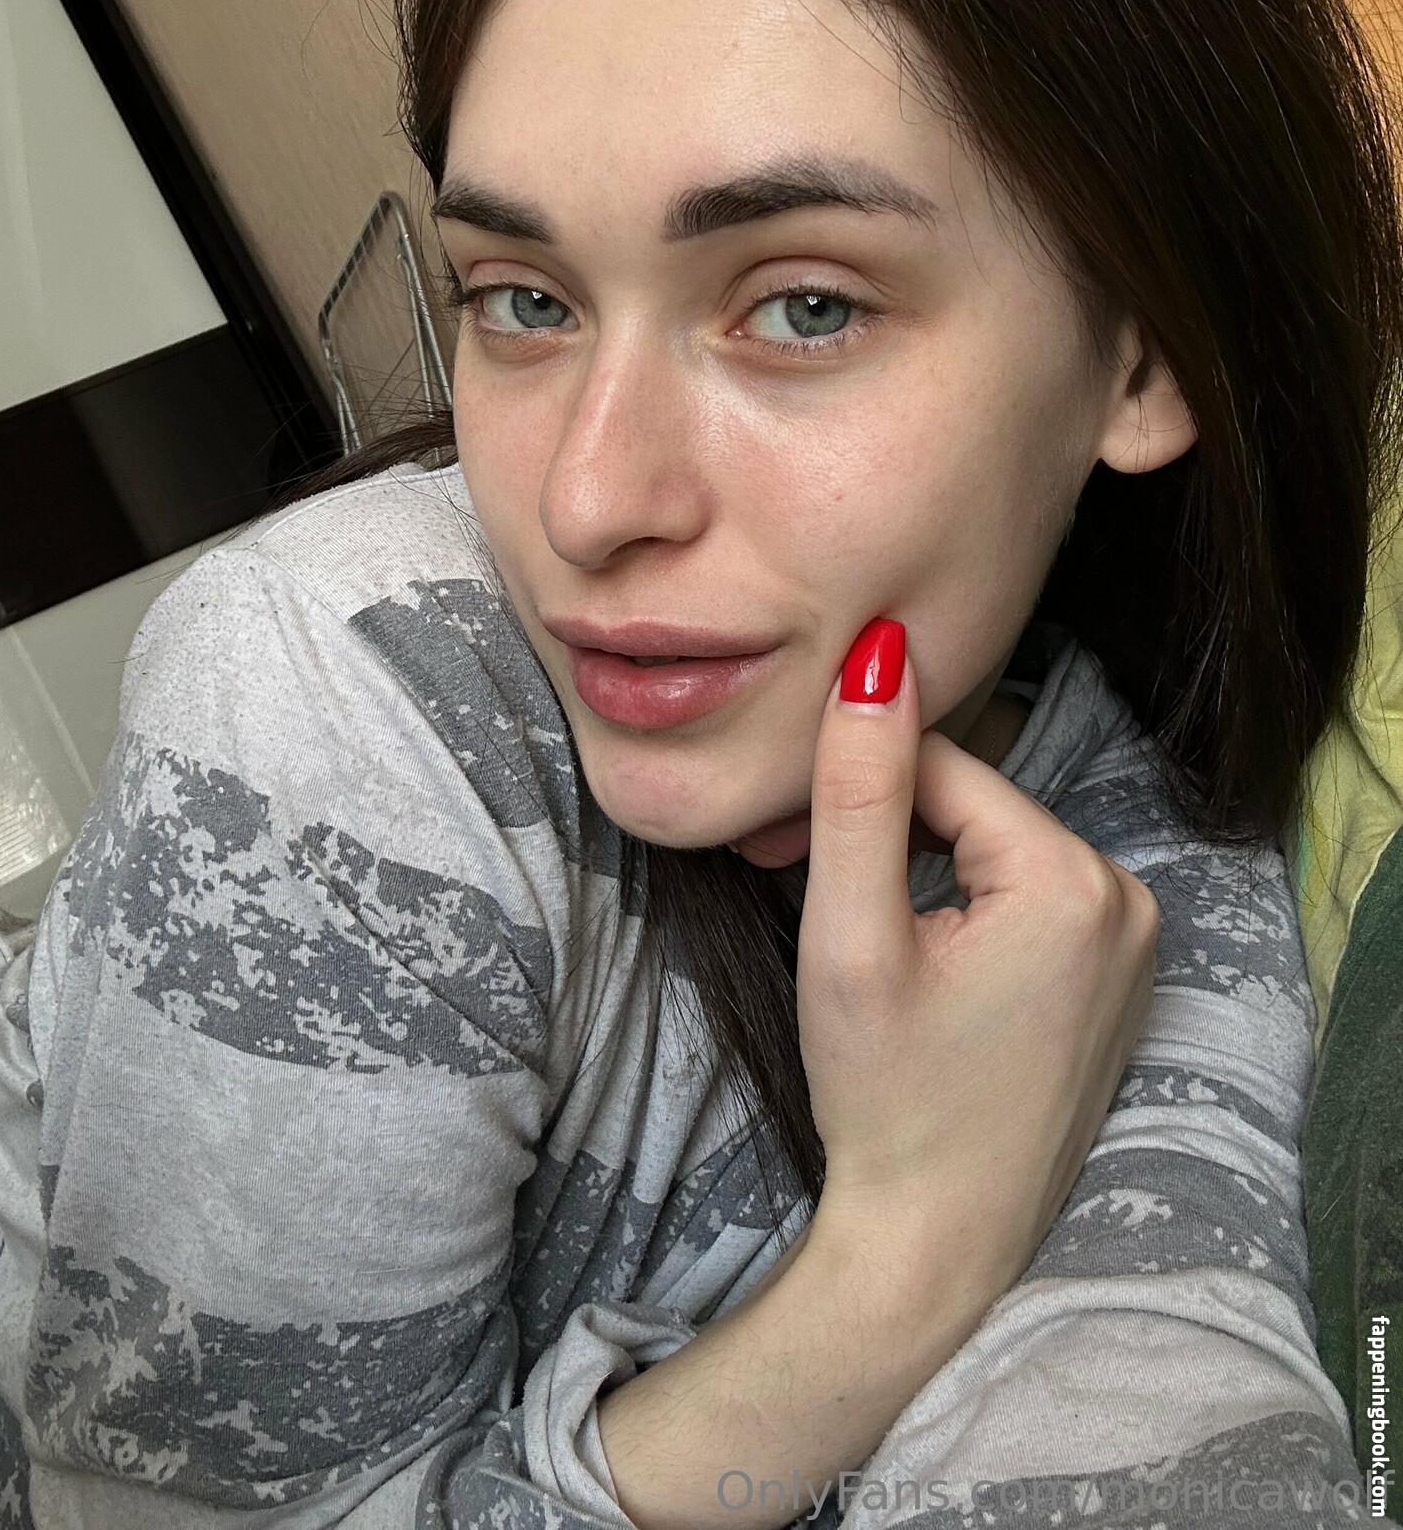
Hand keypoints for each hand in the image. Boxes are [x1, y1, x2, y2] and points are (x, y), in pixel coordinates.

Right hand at [796, 618, 1160, 1284]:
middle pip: (969, 806)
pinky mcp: (1116, 978)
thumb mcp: (852, 937)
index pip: (939, 766)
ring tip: (851, 938)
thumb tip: (879, 654)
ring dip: (914, 867)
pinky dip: (961, 908)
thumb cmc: (886, 1099)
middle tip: (788, 884)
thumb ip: (861, 788)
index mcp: (1074, 880)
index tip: (771, 848)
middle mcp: (1128, 898)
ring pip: (991, 848)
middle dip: (879, 831)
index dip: (846, 792)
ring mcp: (1133, 943)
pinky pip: (1024, 898)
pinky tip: (913, 964)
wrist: (935, 1248)